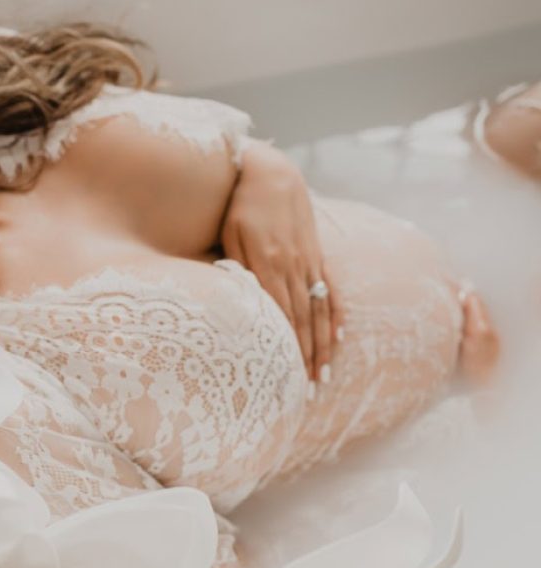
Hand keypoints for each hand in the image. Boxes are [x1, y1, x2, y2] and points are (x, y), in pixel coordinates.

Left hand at [218, 141, 342, 381]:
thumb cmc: (239, 208)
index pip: (280, 318)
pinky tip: (338, 337)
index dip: (286, 350)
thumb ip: (237, 268)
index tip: (286, 380)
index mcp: (268, 265)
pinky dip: (334, 317)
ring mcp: (308, 263)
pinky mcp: (316, 255)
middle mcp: (293, 268)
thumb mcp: (230, 236)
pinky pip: (329, 291)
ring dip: (322, 346)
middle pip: (302, 322)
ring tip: (325, 376)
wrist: (270, 173)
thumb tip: (241, 302)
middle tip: (309, 393)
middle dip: (306, 359)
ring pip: (318, 311)